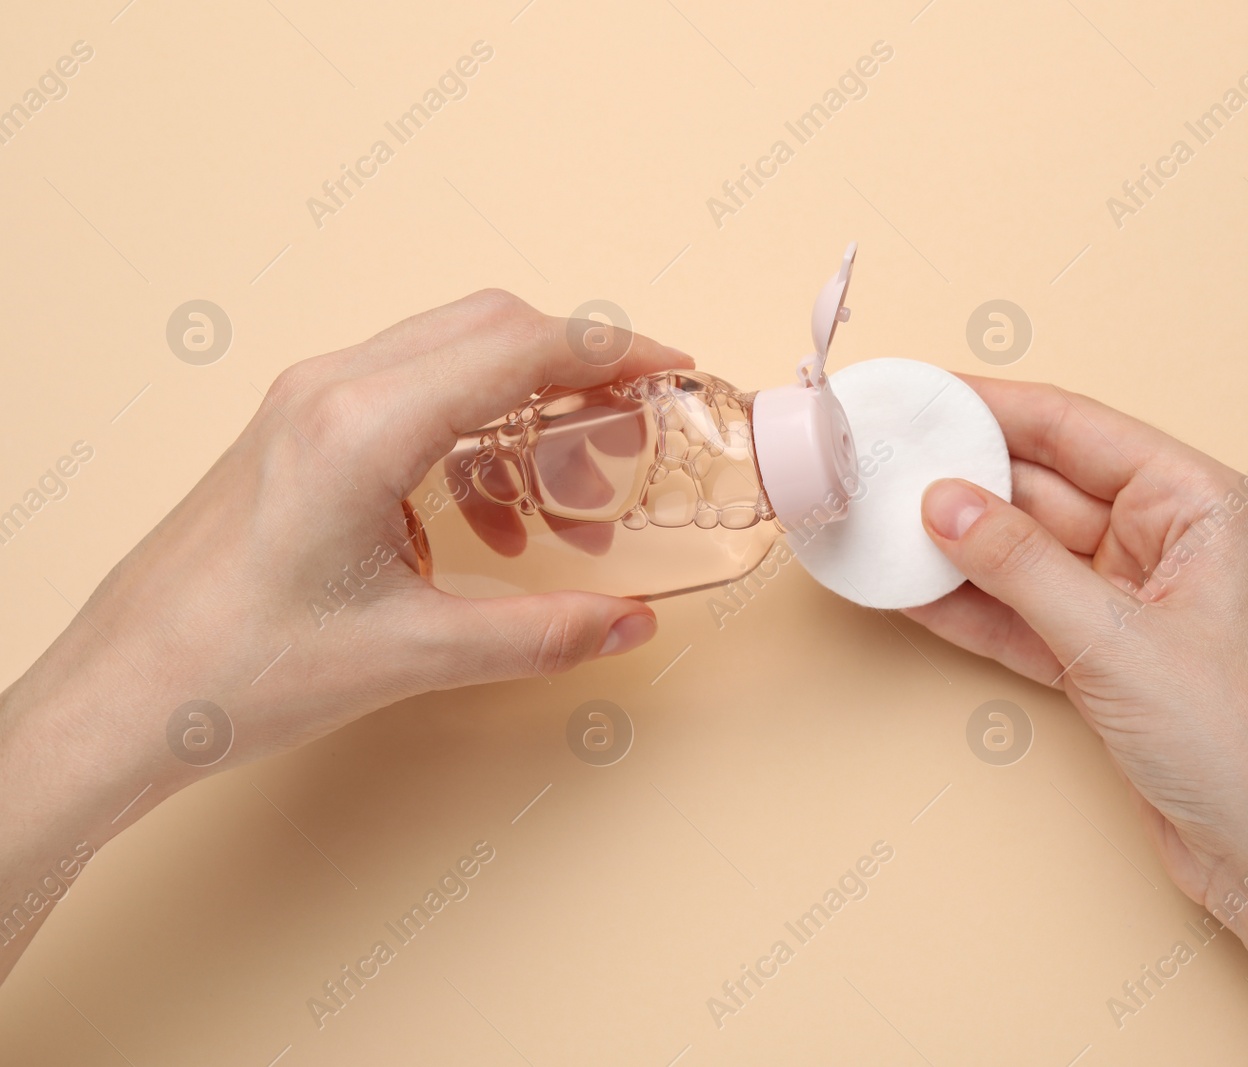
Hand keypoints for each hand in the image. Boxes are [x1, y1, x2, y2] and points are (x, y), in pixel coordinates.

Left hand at [0, 291, 686, 976]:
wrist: (123, 694)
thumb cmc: (235, 669)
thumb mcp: (411, 654)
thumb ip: (540, 634)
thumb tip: (630, 621)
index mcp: (361, 427)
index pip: (517, 347)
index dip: (611, 352)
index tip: (669, 369)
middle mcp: (331, 391)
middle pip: (488, 327)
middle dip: (576, 369)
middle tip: (631, 429)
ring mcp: (306, 404)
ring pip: (449, 357)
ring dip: (524, 410)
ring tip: (566, 505)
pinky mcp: (297, 432)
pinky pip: (410, 396)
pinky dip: (473, 436)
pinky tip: (492, 526)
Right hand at [905, 376, 1247, 1064]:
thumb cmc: (1244, 742)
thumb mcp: (1115, 640)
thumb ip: (1020, 566)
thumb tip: (945, 502)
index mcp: (1201, 505)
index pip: (1080, 430)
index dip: (996, 409)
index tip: (927, 396)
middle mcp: (1170, 542)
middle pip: (1046, 489)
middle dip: (965, 480)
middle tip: (886, 464)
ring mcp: (1136, 603)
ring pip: (1027, 556)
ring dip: (957, 548)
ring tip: (882, 524)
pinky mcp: (1108, 659)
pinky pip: (1025, 616)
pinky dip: (972, 608)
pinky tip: (913, 591)